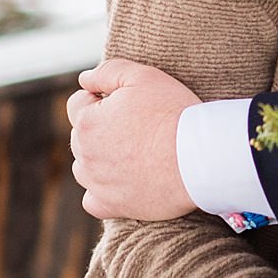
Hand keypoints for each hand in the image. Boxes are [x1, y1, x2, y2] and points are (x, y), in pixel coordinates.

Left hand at [69, 57, 198, 220]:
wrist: (200, 157)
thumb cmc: (174, 113)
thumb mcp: (144, 76)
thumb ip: (108, 71)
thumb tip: (84, 79)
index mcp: (87, 122)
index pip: (78, 103)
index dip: (103, 97)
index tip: (130, 103)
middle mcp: (85, 155)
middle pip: (81, 136)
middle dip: (102, 127)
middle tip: (139, 126)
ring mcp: (97, 183)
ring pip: (85, 167)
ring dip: (100, 158)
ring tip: (136, 152)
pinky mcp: (112, 206)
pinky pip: (93, 201)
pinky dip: (103, 191)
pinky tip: (123, 180)